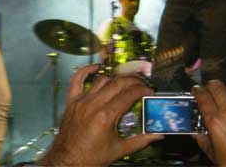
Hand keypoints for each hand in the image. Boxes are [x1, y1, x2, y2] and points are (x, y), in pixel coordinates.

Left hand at [37, 65, 162, 166]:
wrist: (67, 161)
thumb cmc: (91, 158)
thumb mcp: (119, 151)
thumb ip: (140, 141)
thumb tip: (158, 136)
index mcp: (106, 116)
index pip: (129, 95)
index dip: (142, 90)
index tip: (149, 91)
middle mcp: (94, 104)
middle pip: (118, 83)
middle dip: (133, 81)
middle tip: (141, 83)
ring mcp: (82, 101)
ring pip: (102, 80)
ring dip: (115, 78)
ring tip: (125, 81)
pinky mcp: (72, 101)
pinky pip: (77, 80)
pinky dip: (85, 71)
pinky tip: (95, 68)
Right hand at [192, 80, 225, 165]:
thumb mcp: (214, 155)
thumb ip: (203, 140)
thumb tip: (196, 133)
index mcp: (216, 122)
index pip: (203, 97)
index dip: (197, 91)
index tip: (195, 91)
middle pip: (217, 86)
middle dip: (209, 86)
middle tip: (206, 91)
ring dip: (223, 90)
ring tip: (219, 97)